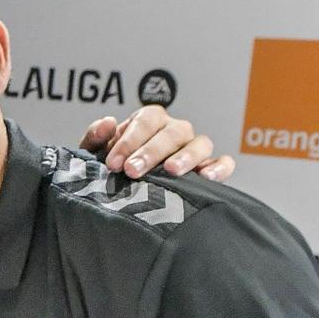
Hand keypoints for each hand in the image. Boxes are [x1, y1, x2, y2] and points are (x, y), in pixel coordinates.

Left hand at [81, 107, 234, 181]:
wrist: (121, 196)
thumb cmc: (112, 170)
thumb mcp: (95, 155)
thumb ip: (95, 138)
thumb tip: (107, 122)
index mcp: (149, 121)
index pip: (146, 120)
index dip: (130, 140)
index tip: (114, 163)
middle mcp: (175, 131)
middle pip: (173, 131)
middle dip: (152, 151)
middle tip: (133, 171)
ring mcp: (194, 149)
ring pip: (201, 143)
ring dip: (186, 156)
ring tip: (170, 171)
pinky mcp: (209, 169)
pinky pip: (223, 163)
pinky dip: (220, 167)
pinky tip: (206, 178)